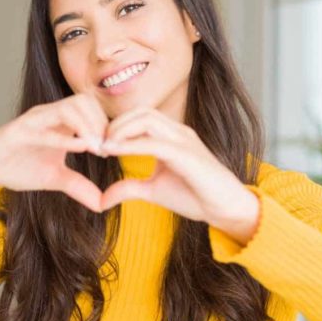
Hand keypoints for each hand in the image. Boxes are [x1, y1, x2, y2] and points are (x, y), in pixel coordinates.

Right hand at [0, 93, 109, 210]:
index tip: (115, 149)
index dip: (107, 125)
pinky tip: (80, 148)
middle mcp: (49, 115)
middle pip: (84, 101)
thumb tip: (103, 204)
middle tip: (108, 148)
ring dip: (87, 126)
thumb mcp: (54, 178)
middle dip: (101, 122)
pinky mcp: (18, 131)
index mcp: (61, 122)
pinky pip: (44, 128)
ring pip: (68, 107)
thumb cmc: (18, 166)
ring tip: (96, 149)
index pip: (92, 109)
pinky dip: (64, 137)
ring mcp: (34, 120)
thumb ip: (78, 187)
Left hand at [98, 107, 260, 240]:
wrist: (225, 208)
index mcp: (171, 136)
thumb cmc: (195, 197)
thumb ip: (128, 189)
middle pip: (140, 112)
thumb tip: (101, 199)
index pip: (139, 117)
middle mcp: (178, 132)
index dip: (116, 127)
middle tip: (96, 143)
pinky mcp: (187, 154)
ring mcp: (184, 140)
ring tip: (103, 147)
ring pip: (146, 119)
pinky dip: (130, 145)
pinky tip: (113, 152)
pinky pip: (153, 142)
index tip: (97, 145)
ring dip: (120, 130)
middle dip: (115, 124)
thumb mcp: (153, 191)